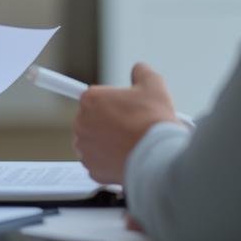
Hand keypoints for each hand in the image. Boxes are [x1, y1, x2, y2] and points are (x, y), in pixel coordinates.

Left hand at [73, 63, 177, 184]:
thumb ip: (141, 72)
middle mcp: (82, 123)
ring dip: (106, 142)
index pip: (95, 97)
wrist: (158, 157)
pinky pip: (98, 163)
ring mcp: (85, 148)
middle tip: (131, 125)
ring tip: (130, 142)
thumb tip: (138, 70)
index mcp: (91, 99)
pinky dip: (109, 162)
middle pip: (93, 120)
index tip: (118, 107)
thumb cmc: (153, 122)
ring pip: (93, 142)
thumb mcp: (153, 85)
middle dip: (109, 122)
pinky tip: (126, 157)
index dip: (112, 102)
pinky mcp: (92, 170)